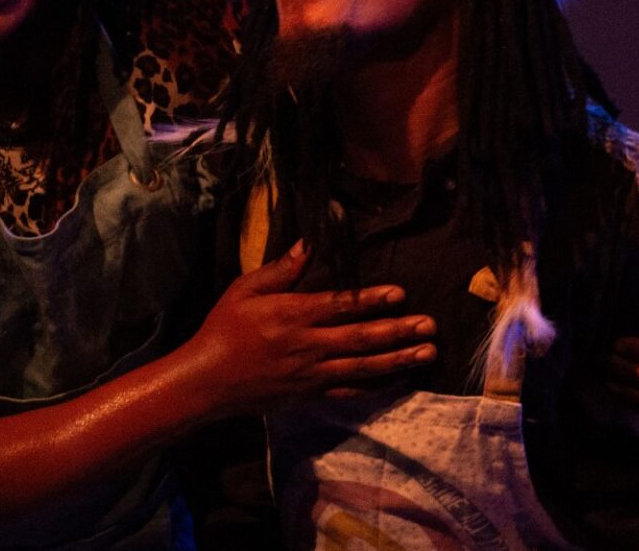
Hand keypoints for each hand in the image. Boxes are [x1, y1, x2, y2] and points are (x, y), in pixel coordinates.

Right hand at [182, 241, 435, 415]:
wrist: (207, 381)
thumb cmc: (224, 329)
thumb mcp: (244, 290)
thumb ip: (279, 270)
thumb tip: (307, 244)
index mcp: (292, 314)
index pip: (340, 305)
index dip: (372, 299)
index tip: (400, 293)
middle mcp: (308, 345)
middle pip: (361, 338)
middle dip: (399, 331)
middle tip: (430, 325)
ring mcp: (311, 374)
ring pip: (363, 367)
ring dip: (398, 359)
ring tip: (427, 352)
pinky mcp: (310, 395)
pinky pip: (349, 392)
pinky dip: (376, 387)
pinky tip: (398, 380)